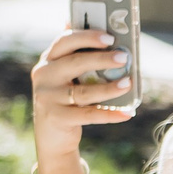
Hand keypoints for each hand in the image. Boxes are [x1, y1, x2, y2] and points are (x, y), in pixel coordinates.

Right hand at [30, 26, 134, 167]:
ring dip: (109, 88)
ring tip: (128, 84)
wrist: (51, 135)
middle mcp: (44, 76)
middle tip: (123, 58)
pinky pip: (88, 115)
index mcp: (48, 60)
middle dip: (101, 59)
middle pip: (75, 63)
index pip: (65, 41)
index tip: (109, 37)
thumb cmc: (66, 98)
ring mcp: (48, 97)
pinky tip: (126, 114)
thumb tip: (111, 39)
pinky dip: (109, 114)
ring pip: (83, 92)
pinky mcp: (56, 117)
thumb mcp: (67, 76)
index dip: (87, 37)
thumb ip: (80, 57)